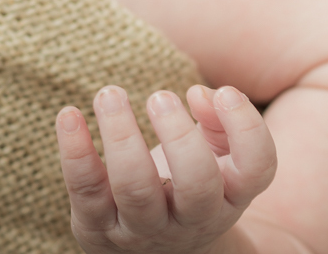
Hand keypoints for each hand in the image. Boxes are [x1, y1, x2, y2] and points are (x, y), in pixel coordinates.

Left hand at [56, 84, 277, 253]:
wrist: (158, 249)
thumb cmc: (191, 182)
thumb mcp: (218, 153)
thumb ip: (220, 118)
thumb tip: (197, 95)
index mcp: (232, 195)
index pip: (258, 168)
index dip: (246, 126)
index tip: (223, 91)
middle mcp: (194, 219)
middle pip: (196, 185)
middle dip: (178, 134)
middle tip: (159, 95)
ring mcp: (144, 229)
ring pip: (135, 189)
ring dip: (122, 135)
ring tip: (110, 93)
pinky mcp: (99, 228)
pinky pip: (85, 190)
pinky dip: (75, 150)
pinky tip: (69, 114)